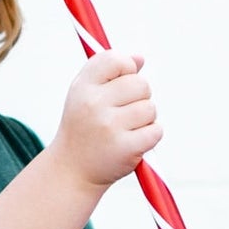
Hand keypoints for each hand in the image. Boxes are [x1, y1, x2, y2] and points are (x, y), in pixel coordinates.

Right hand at [50, 51, 160, 188]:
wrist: (72, 171)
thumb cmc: (83, 128)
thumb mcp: (85, 94)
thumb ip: (110, 72)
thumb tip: (139, 58)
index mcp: (83, 87)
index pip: (117, 60)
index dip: (127, 69)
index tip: (121, 84)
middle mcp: (94, 104)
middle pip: (141, 84)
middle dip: (140, 97)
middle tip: (123, 113)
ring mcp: (109, 127)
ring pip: (150, 108)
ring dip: (145, 119)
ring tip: (126, 129)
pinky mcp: (125, 148)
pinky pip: (155, 131)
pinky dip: (150, 137)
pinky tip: (134, 142)